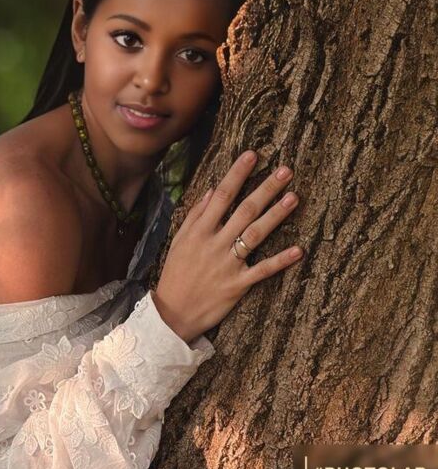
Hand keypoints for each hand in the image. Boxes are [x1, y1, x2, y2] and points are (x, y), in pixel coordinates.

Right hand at [151, 150, 302, 342]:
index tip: (253, 155)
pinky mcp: (237, 285)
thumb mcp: (180, 241)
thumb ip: (195, 215)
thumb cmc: (176, 274)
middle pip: (244, 210)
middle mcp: (214, 243)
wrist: (171, 313)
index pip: (222, 195)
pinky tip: (298, 249)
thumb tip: (213, 190)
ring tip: (294, 197)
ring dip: (276, 215)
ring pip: (255, 234)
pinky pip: (262, 270)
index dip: (238, 174)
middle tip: (286, 171)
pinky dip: (280, 260)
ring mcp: (227, 264)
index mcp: (199, 231)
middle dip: (265, 189)